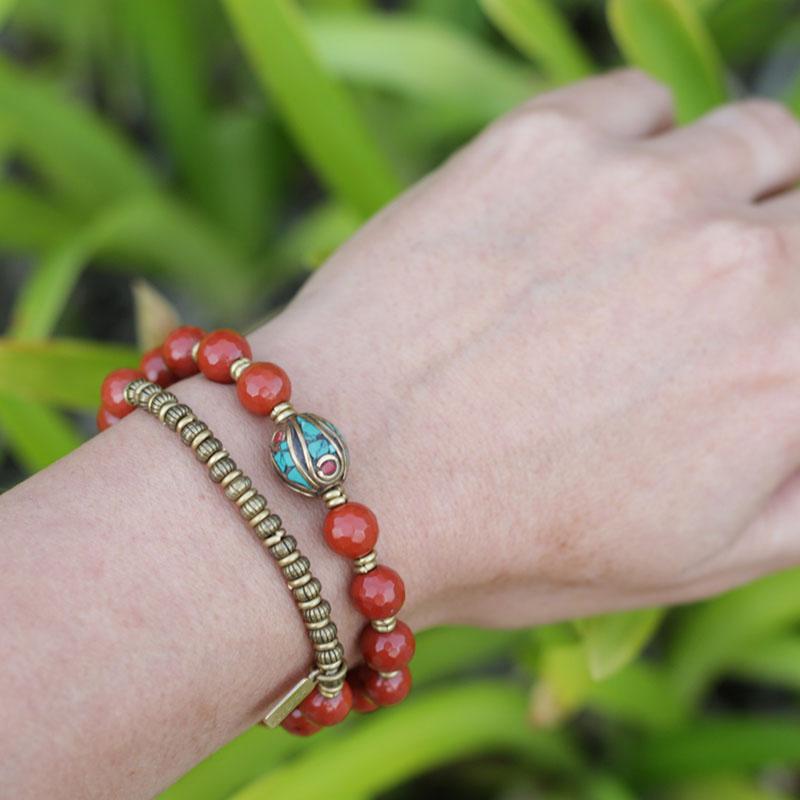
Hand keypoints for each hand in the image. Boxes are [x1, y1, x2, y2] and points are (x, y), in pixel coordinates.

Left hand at [261, 69, 799, 628]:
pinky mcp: (538, 143)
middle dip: (783, 244)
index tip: (763, 317)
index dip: (795, 307)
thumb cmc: (515, 538)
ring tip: (650, 246)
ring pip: (749, 136)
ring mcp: (635, 183)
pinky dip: (635, 141)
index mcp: (787, 359)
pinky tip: (583, 206)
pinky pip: (640, 104)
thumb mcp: (701, 555)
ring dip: (724, 184)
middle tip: (702, 294)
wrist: (348, 478)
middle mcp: (732, 253)